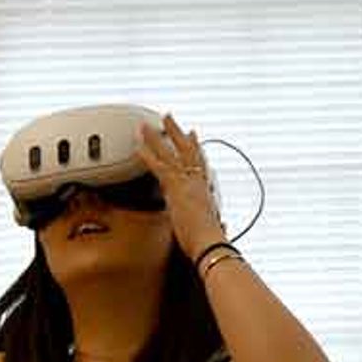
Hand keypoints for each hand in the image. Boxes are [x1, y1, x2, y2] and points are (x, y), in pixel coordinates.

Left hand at [136, 113, 224, 259]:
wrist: (209, 243)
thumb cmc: (212, 241)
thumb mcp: (216, 228)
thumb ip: (219, 224)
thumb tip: (223, 226)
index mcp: (207, 191)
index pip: (201, 163)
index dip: (196, 148)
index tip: (192, 135)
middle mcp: (198, 181)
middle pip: (187, 150)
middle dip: (177, 133)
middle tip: (168, 118)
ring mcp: (186, 181)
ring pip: (170, 152)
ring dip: (157, 137)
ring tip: (145, 125)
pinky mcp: (175, 187)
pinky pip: (158, 165)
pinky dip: (147, 154)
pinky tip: (138, 145)